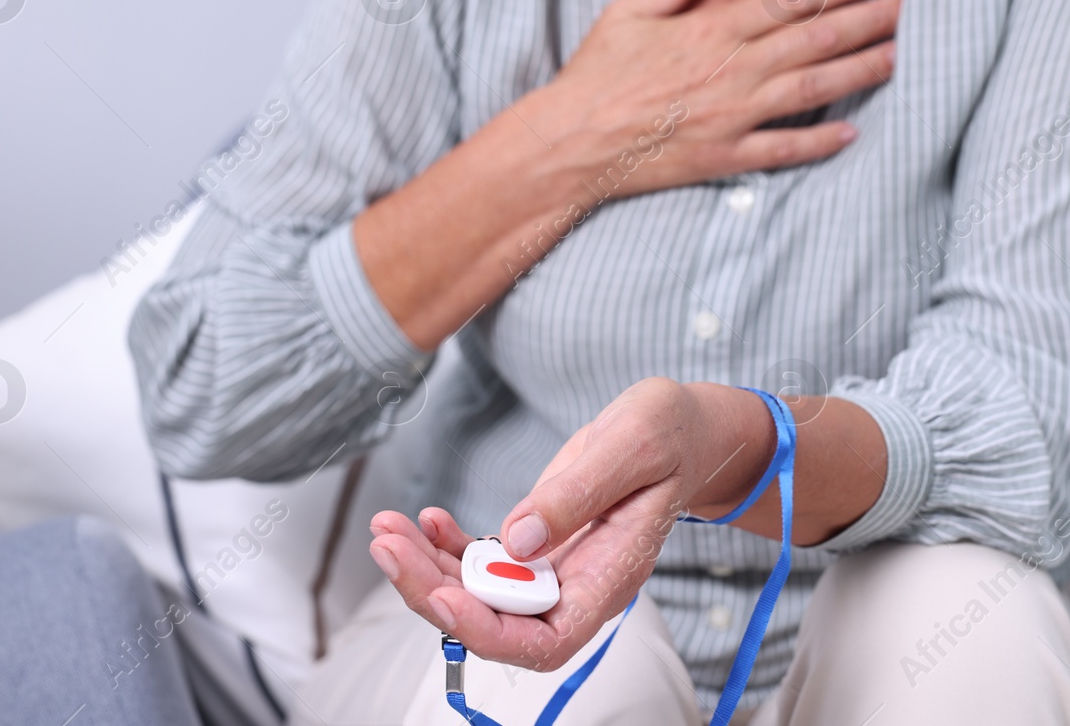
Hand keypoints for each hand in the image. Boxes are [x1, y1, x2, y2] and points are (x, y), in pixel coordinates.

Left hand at [367, 377, 774, 670]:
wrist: (684, 430)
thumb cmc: (670, 433)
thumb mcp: (633, 445)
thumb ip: (577, 493)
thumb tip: (516, 540)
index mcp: (613, 575)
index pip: (546, 640)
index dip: (489, 631)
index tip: (444, 599)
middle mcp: (579, 586)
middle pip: (497, 622)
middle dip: (433, 592)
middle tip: (387, 546)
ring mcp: (556, 570)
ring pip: (480, 594)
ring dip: (426, 568)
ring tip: (386, 529)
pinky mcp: (540, 545)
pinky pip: (485, 563)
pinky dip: (447, 546)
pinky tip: (427, 519)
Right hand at [521, 0, 899, 196]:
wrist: (572, 141)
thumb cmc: (597, 74)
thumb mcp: (630, 11)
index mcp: (710, 31)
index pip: (790, 1)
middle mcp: (731, 72)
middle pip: (813, 41)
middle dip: (866, 20)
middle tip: (905, 5)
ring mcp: (731, 117)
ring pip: (811, 91)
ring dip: (858, 72)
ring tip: (896, 57)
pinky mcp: (725, 157)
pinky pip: (782, 150)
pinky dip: (819, 143)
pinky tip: (851, 133)